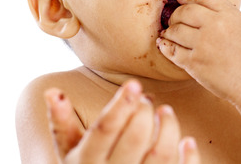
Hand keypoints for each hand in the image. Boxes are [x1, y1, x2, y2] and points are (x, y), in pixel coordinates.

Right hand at [44, 80, 199, 163]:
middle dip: (145, 111)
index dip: (121, 104)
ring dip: (169, 127)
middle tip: (147, 99)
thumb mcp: (68, 153)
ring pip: (160, 154)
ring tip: (166, 112)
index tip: (134, 84)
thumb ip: (62, 124)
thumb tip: (52, 92)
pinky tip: (188, 141)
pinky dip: (188, 157)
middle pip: (135, 137)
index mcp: (86, 161)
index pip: (105, 128)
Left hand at [157, 0, 240, 104]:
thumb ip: (222, 17)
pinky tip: (164, 44)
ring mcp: (203, 44)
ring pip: (174, 30)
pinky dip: (165, 46)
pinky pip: (172, 50)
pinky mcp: (194, 63)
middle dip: (176, 15)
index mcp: (229, 13)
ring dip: (169, 31)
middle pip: (184, 11)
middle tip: (173, 19)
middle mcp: (215, 25)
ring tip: (168, 33)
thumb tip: (195, 11)